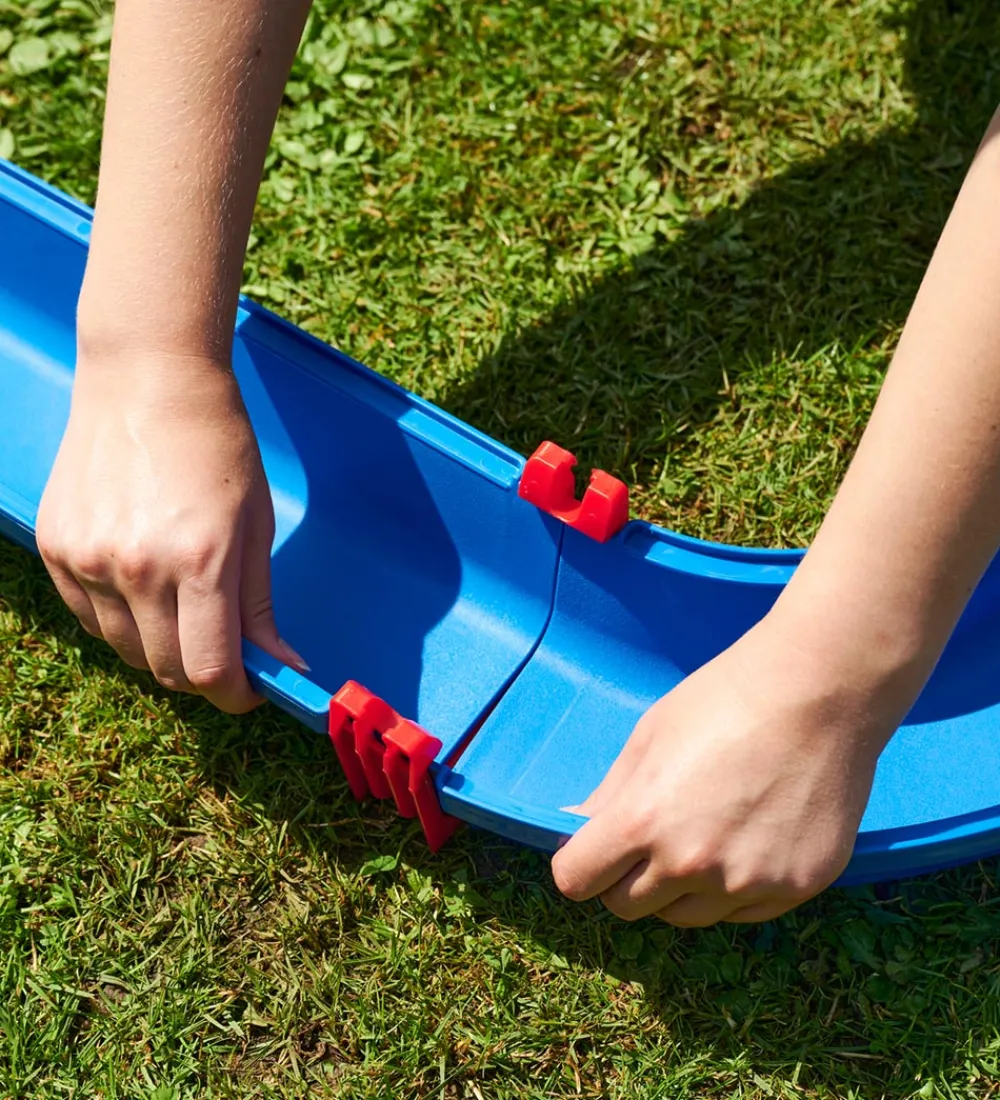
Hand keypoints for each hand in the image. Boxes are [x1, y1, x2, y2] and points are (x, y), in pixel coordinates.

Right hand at [36, 353, 306, 712]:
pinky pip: (90, 619)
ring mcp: (88, 560)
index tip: (249, 690)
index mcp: (200, 561)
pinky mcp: (56, 549)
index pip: (212, 670)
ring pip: (126, 651)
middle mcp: (137, 568)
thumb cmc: (218, 447)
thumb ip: (261, 605)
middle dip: (202, 674)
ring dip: (160, 649)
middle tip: (222, 648)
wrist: (147, 381)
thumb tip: (283, 666)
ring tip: (182, 605)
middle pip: (167, 671)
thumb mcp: (256, 525)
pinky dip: (121, 621)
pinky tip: (142, 585)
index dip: (236, 695)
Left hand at [551, 612, 913, 925]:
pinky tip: (749, 839)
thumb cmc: (723, 702)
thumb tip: (573, 828)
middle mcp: (689, 863)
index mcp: (642, 821)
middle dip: (625, 878)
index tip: (594, 852)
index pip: (576, 881)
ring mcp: (744, 882)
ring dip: (679, 888)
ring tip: (706, 833)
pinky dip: (732, 888)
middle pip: (626, 907)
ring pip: (683, 916)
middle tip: (652, 838)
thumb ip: (609, 794)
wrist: (816, 694)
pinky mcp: (793, 889)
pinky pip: (740, 912)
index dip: (579, 866)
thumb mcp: (648, 737)